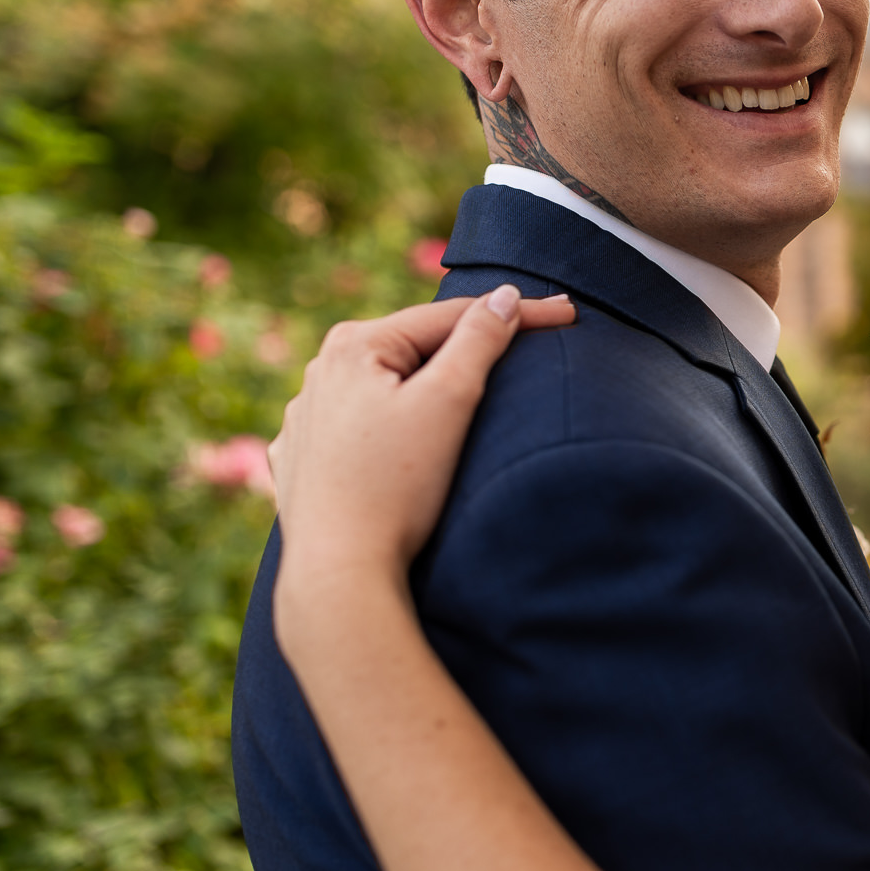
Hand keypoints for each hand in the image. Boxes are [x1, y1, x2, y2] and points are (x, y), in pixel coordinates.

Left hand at [270, 287, 575, 595]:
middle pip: (415, 348)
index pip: (451, 317)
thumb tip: (504, 298)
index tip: (568, 314)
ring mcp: (305, 419)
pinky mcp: (301, 463)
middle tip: (525, 340)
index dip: (516, 315)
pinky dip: (390, 422)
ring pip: (384, 387)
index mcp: (353, 346)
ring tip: (464, 387)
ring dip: (426, 383)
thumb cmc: (397, 486)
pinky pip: (357, 426)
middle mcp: (319, 373)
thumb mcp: (449, 402)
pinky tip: (402, 436)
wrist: (341, 573)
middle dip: (467, 345)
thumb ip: (479, 341)